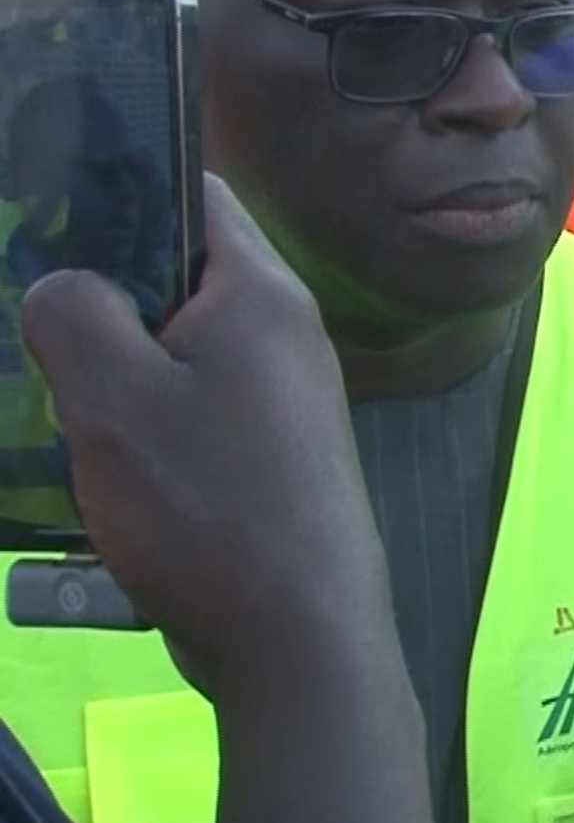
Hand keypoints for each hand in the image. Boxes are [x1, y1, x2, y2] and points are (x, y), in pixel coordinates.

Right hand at [20, 174, 389, 702]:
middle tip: (22, 312)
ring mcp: (285, 401)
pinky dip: (137, 421)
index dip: (121, 185)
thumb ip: (75, 315)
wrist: (296, 637)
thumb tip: (66, 283)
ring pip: (177, 351)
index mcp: (261, 293)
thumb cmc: (207, 502)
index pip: (195, 195)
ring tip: (40, 387)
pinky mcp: (270, 460)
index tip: (45, 203)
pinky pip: (190, 412)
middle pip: (178, 277)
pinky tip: (84, 453)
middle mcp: (286, 334)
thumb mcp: (111, 397)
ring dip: (111, 367)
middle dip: (100, 289)